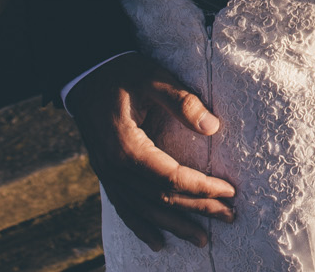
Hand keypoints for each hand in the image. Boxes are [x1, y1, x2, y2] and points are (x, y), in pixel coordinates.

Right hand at [68, 53, 235, 248]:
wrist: (84, 74)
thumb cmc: (121, 73)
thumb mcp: (152, 77)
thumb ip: (181, 100)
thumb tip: (213, 127)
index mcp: (127, 148)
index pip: (171, 178)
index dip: (201, 188)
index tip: (229, 191)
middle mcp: (114, 169)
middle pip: (160, 199)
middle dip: (196, 209)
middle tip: (229, 217)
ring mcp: (107, 174)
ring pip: (143, 210)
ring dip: (173, 225)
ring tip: (200, 239)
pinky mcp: (106, 173)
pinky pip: (124, 207)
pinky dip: (141, 226)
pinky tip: (157, 241)